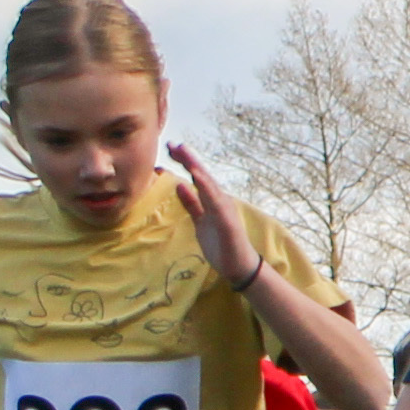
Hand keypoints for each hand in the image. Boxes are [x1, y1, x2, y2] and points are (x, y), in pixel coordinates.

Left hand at [166, 145, 265, 291]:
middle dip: (188, 159)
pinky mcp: (227, 220)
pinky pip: (215, 202)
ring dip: (196, 168)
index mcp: (212, 200)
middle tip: (173, 144)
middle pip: (202, 175)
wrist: (238, 265)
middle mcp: (219, 200)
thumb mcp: (200, 221)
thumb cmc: (220, 244)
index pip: (196, 177)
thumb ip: (191, 203)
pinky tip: (197, 177)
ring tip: (184, 153)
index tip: (171, 148)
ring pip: (209, 184)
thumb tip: (180, 185)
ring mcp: (224, 208)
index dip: (184, 162)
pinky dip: (206, 188)